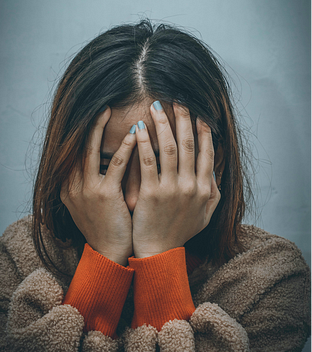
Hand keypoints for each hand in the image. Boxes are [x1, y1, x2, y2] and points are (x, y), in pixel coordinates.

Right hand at [60, 106, 137, 264]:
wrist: (109, 255)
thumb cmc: (106, 228)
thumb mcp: (89, 205)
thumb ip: (89, 183)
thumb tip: (101, 163)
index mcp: (68, 185)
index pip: (73, 151)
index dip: (83, 132)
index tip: (94, 116)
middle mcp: (72, 184)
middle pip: (78, 146)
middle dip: (89, 124)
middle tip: (101, 105)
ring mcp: (86, 189)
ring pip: (91, 150)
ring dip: (100, 128)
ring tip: (110, 111)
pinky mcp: (104, 195)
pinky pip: (115, 166)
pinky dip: (125, 149)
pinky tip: (135, 135)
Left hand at [131, 101, 220, 258]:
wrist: (159, 251)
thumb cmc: (179, 231)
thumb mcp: (204, 214)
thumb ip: (211, 191)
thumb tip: (213, 169)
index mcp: (205, 189)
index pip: (206, 152)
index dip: (202, 131)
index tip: (198, 112)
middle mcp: (191, 187)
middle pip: (187, 145)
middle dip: (183, 120)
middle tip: (177, 100)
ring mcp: (172, 189)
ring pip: (168, 149)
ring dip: (162, 125)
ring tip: (155, 107)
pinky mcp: (152, 193)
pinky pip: (147, 162)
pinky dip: (143, 143)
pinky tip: (138, 128)